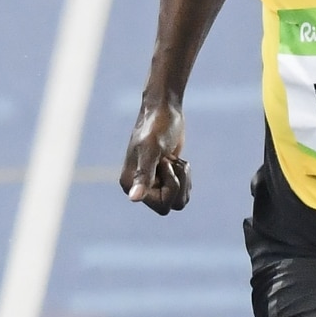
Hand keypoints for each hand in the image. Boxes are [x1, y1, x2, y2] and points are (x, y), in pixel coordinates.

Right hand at [121, 99, 190, 213]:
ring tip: (173, 159)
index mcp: (130, 184)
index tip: (164, 163)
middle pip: (173, 205)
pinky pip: (183, 191)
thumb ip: (144, 176)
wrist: (164, 109)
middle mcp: (139, 187)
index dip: (171, 187)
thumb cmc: (156, 127)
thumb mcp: (152, 151)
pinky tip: (176, 159)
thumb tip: (133, 199)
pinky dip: (185, 175)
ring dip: (183, 178)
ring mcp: (153, 184)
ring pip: (180, 200)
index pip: (162, 207)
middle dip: (178, 182)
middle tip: (169, 160)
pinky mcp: (165, 178)